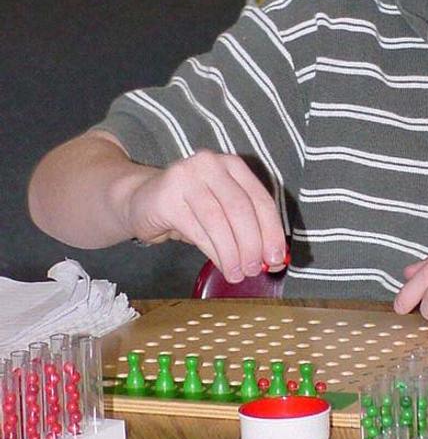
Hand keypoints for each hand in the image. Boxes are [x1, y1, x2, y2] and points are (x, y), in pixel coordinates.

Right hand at [123, 149, 287, 282]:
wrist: (140, 201)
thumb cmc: (189, 209)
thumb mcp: (222, 211)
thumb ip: (247, 228)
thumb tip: (272, 258)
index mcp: (232, 165)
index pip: (260, 199)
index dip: (272, 231)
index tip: (277, 258)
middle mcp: (210, 164)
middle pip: (241, 209)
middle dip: (252, 244)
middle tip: (255, 269)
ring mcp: (186, 177)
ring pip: (219, 221)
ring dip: (232, 253)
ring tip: (237, 274)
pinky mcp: (166, 197)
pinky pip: (197, 230)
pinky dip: (213, 251)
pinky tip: (221, 265)